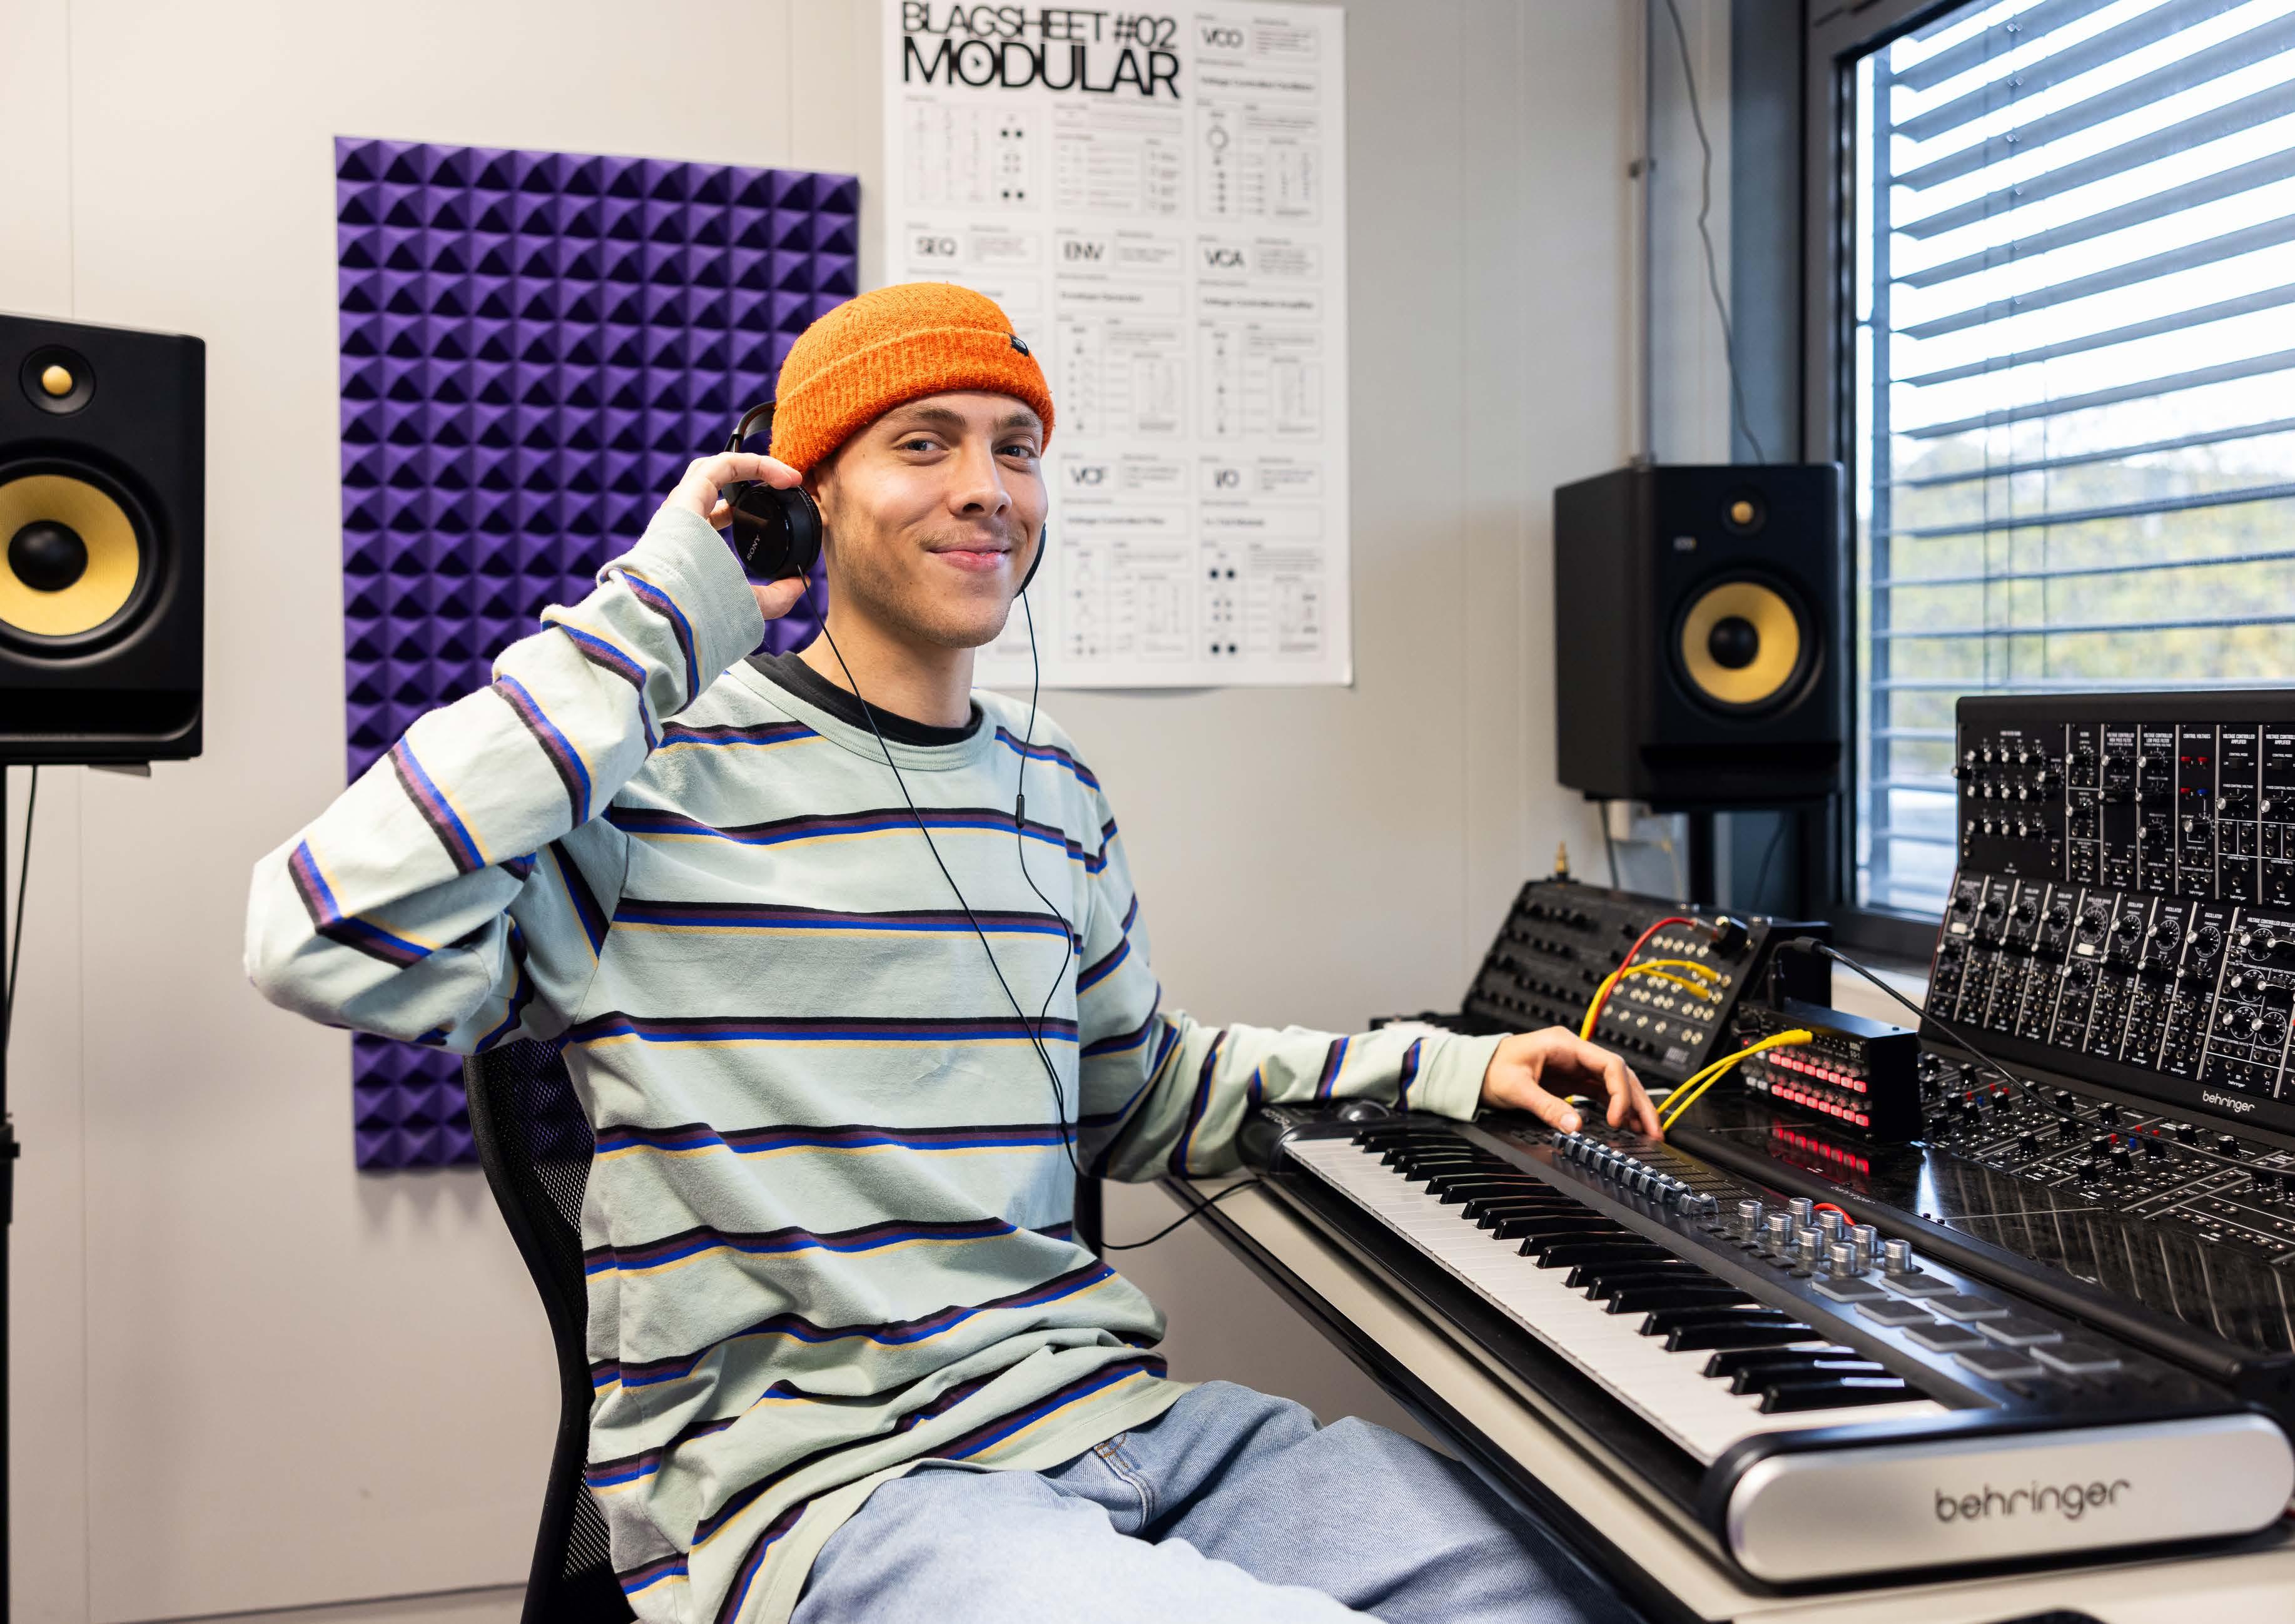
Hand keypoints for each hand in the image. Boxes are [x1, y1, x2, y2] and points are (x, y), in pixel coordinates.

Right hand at [663, 451, 810, 619]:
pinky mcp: (687, 494)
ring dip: (755, 467)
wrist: (673, 611)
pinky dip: (755, 465)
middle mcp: (685, 520)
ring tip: (789, 477)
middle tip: (783, 486)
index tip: (778, 510)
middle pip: (714, 485)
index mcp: (693, 544)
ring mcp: (683, 505)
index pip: (715, 515)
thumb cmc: (700, 613)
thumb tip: (800, 584)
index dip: (744, 508)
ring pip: (717, 468)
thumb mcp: (748, 606)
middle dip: (749, 479)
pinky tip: (782, 476)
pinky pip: (723, 466)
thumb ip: (774, 597)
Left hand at [1480, 1027, 1660, 1137]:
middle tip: (1654, 1130)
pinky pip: (1603, 1093)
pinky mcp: (1573, 1081)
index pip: (1609, 1064)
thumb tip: (1573, 1126)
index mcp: (1565, 1045)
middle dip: (1639, 1102)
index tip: (1618, 1119)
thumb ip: (1546, 1106)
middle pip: (1620, 1075)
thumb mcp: (1516, 1089)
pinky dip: (1617, 1109)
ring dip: (1633, 1107)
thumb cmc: (1492, 1070)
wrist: (1476, 1070)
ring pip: (1616, 1085)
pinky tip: (1627, 1126)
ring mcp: (1576, 1067)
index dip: (1621, 1092)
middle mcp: (1575, 1054)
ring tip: (1649, 1132)